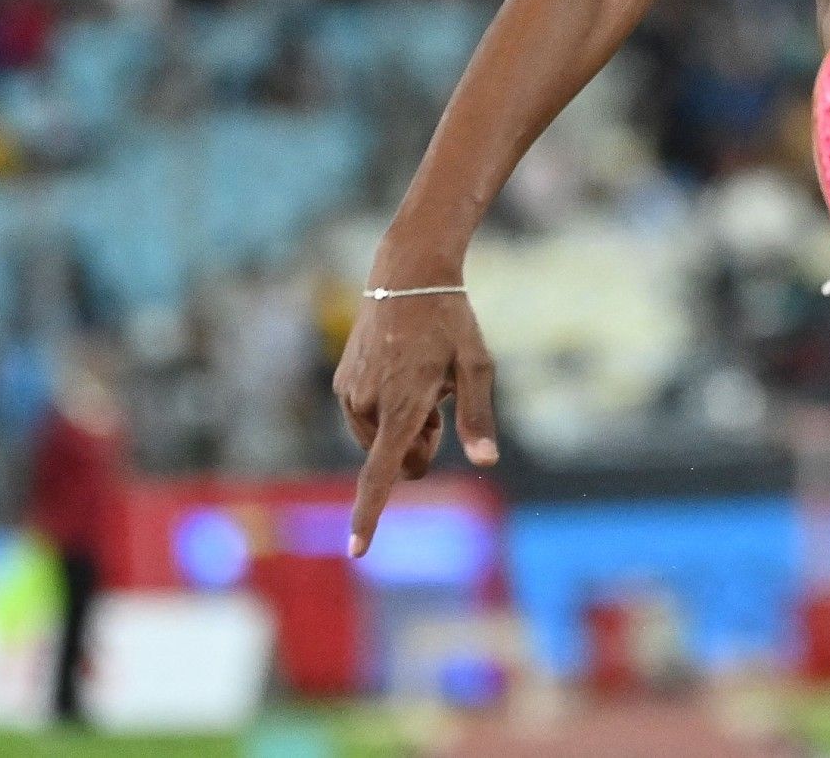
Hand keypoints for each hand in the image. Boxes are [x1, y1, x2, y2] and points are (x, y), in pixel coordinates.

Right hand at [332, 287, 497, 556]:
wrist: (407, 277)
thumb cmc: (451, 322)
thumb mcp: (477, 365)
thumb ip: (477, 416)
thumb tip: (487, 461)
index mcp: (402, 406)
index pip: (382, 473)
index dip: (370, 515)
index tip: (357, 552)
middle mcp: (368, 405)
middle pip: (396, 459)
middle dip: (421, 445)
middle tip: (441, 398)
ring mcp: (351, 395)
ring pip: (380, 439)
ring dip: (404, 424)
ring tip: (423, 376)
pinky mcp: (342, 384)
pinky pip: (368, 417)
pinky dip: (388, 408)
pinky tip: (404, 367)